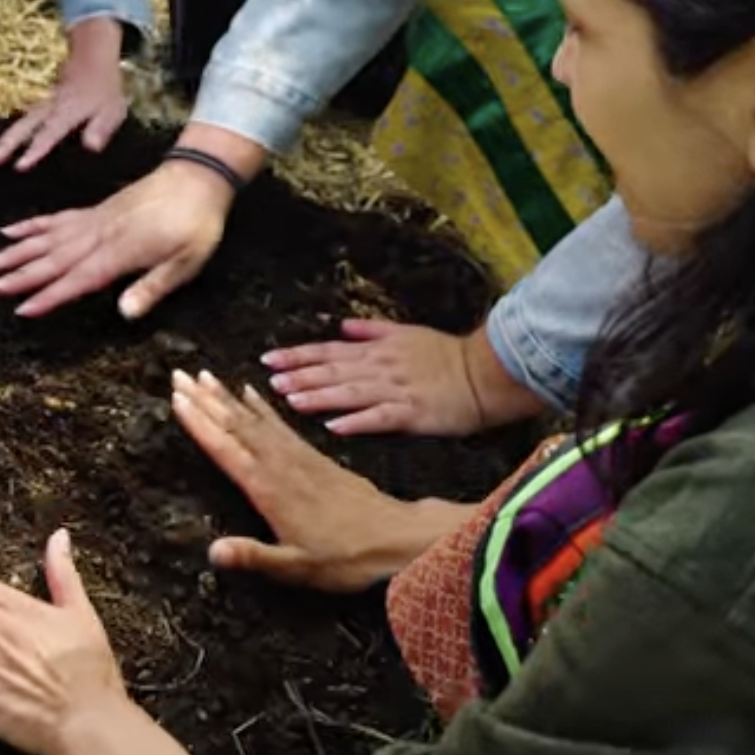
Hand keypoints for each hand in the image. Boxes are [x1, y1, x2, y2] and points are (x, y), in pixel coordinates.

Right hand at [0, 20, 129, 171]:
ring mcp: (39, 109)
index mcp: (66, 113)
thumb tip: (91, 147)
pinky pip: (18, 126)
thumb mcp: (112, 109)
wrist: (91, 57)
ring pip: (15, 128)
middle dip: (2, 147)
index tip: (19, 166)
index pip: (48, 134)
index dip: (34, 150)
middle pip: (21, 130)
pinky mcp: (36, 109)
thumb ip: (101, 128)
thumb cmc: (104, 88)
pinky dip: (4, 139)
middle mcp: (47, 111)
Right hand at [0, 162, 231, 319]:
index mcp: (120, 252)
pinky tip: (14, 229)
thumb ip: (153, 287)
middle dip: (21, 275)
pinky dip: (34, 225)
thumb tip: (125, 313)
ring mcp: (95, 220)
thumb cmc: (197, 223)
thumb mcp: (187, 261)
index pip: (77, 279)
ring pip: (49, 238)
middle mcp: (100, 235)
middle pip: (53, 259)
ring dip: (19, 250)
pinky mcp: (96, 210)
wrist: (198, 177)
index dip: (49, 296)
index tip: (22, 309)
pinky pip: (57, 218)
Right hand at [168, 369, 473, 591]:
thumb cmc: (345, 558)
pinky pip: (281, 424)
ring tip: (205, 375)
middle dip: (206, 400)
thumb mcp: (297, 567)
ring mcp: (299, 458)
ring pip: (257, 420)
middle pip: (237, 426)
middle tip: (180, 374)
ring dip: (229, 397)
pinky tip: (254, 392)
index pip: (227, 450)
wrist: (396, 538)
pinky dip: (263, 406)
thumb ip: (254, 557)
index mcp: (271, 491)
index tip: (177, 399)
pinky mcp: (315, 456)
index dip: (200, 424)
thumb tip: (212, 552)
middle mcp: (282, 467)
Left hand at [262, 319, 541, 436]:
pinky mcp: (413, 413)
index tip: (269, 359)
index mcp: (378, 350)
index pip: (329, 350)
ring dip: (320, 396)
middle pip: (334, 370)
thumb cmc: (446, 354)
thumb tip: (341, 326)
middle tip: (269, 382)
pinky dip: (358, 422)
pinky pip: (381, 418)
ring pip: (351, 392)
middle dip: (300, 376)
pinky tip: (335, 428)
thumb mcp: (407, 333)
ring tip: (291, 401)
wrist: (485, 373)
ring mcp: (396, 390)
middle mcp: (381, 368)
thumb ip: (372, 330)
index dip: (298, 355)